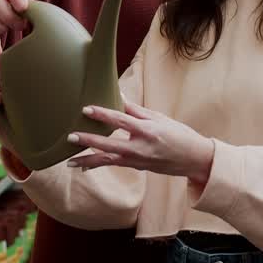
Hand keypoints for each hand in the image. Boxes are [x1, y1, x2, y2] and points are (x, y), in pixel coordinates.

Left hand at [67, 103, 215, 186]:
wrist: (193, 159)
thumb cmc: (178, 134)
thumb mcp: (158, 117)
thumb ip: (135, 109)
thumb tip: (117, 95)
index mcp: (147, 130)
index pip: (121, 120)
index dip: (103, 114)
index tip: (86, 109)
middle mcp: (140, 147)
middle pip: (109, 144)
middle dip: (88, 142)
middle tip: (70, 137)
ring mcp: (137, 160)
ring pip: (107, 160)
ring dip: (87, 160)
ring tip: (69, 161)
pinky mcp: (136, 167)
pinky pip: (113, 165)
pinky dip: (97, 165)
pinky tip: (83, 167)